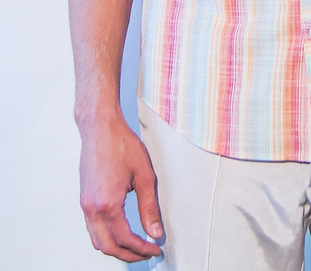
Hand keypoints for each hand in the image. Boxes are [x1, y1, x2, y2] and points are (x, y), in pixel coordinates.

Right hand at [77, 113, 163, 261]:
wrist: (100, 127)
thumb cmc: (122, 145)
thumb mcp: (144, 175)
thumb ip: (149, 208)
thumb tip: (155, 233)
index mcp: (108, 204)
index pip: (125, 239)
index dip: (142, 249)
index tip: (155, 249)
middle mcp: (92, 208)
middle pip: (108, 246)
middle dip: (129, 255)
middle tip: (147, 253)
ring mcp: (85, 204)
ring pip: (97, 240)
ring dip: (116, 248)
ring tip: (135, 246)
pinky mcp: (84, 198)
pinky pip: (92, 228)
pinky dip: (106, 237)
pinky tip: (120, 231)